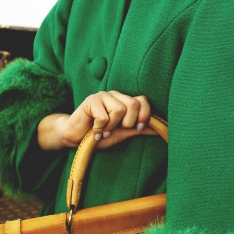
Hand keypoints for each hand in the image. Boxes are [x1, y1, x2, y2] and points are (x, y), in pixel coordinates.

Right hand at [37, 91, 152, 150]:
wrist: (75, 137)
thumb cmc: (99, 135)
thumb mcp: (121, 134)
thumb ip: (137, 130)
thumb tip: (157, 130)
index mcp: (124, 101)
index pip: (143, 100)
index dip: (145, 115)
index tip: (138, 128)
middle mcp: (115, 95)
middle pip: (134, 104)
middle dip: (128, 123)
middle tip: (116, 130)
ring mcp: (103, 95)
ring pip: (119, 109)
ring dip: (111, 126)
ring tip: (103, 131)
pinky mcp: (91, 100)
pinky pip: (103, 116)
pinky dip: (99, 128)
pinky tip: (93, 130)